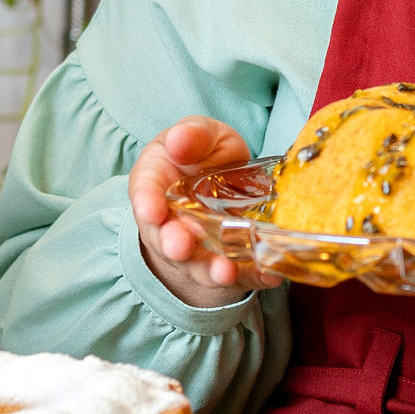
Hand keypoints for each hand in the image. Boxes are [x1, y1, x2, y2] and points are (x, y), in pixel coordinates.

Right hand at [130, 117, 274, 308]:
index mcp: (156, 187)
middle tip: (181, 247)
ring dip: (211, 271)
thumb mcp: (202, 136)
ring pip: (200, 266)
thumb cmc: (206, 155)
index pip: (146, 197)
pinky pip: (243, 275)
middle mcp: (172, 226)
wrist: (227, 182)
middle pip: (168, 240)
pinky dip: (255, 277)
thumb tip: (178, 141)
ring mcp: (200, 250)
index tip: (153, 211)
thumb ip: (193, 136)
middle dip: (175, 245)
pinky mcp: (232, 264)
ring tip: (225, 271)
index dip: (148, 205)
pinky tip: (269, 276)